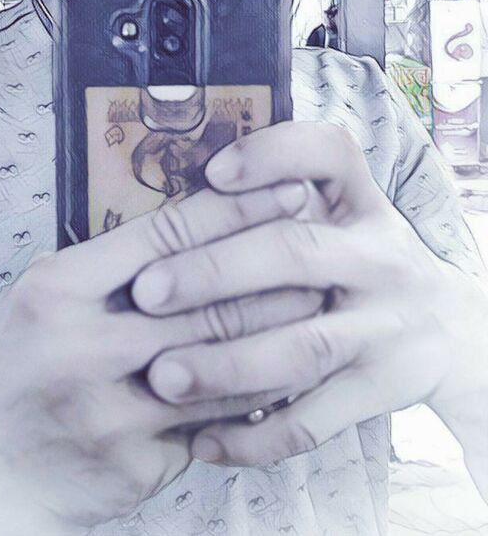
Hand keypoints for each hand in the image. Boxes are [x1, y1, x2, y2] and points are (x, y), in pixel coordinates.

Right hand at [0, 178, 322, 535]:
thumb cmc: (15, 364)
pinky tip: (285, 375)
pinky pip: (212, 424)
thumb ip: (106, 264)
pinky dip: (253, 398)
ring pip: (225, 368)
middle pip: (209, 303)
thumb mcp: (39, 294)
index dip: (237, 209)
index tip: (288, 190)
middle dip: (278, 273)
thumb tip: (190, 229)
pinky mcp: (134, 466)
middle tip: (322, 247)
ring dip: (281, 336)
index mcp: (58, 289)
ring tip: (321, 306)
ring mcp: (111, 414)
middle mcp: (84, 348)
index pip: (165, 234)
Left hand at [132, 122, 487, 475]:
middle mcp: (376, 256)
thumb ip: (278, 202)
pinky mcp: (380, 387)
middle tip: (147, 291)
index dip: (272, 156)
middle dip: (216, 271)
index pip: (330, 154)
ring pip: (301, 347)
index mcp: (361, 203)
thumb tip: (175, 205)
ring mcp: (381, 325)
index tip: (213, 173)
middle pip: (295, 253)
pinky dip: (256, 437)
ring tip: (162, 377)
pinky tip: (203, 441)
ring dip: (227, 365)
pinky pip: (315, 420)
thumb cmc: (361, 259)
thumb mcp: (343, 214)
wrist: (449, 327)